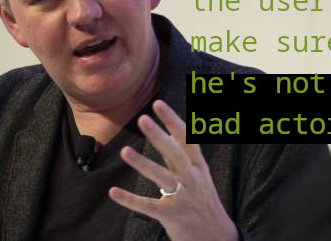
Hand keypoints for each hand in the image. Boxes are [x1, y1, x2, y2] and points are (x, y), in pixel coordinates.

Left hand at [108, 100, 238, 240]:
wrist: (217, 237)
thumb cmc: (203, 200)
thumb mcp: (199, 174)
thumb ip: (184, 154)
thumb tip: (170, 131)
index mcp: (198, 166)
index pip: (187, 139)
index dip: (172, 121)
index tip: (158, 104)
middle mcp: (192, 179)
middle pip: (175, 154)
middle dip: (159, 136)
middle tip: (142, 119)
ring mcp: (183, 197)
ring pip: (162, 178)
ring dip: (143, 164)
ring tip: (125, 150)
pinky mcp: (171, 216)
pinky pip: (148, 206)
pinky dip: (131, 199)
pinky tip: (114, 192)